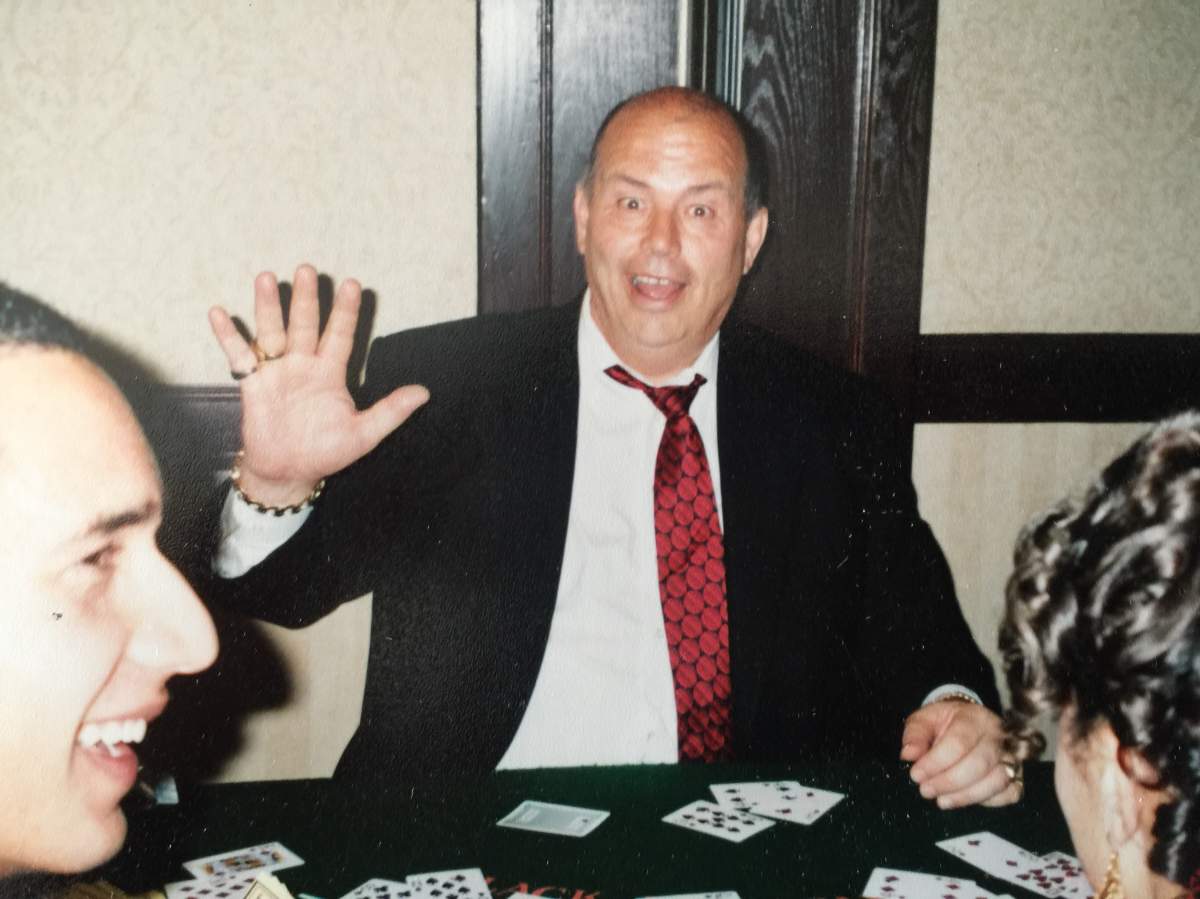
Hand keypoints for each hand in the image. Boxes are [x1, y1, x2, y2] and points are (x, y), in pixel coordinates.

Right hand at [209, 264, 429, 504]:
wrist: (288, 472)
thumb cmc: (326, 452)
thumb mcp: (364, 434)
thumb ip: (391, 411)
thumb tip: (424, 393)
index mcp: (330, 373)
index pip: (340, 335)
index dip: (346, 311)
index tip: (352, 284)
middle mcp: (303, 365)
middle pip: (304, 324)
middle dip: (306, 298)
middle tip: (307, 269)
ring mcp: (277, 371)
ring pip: (272, 331)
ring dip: (267, 306)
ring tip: (265, 277)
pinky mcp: (253, 383)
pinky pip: (238, 356)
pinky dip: (228, 336)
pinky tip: (218, 313)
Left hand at [900, 700, 1020, 808]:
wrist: (967, 723)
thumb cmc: (944, 723)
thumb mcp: (924, 720)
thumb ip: (915, 735)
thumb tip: (909, 754)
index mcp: (974, 717)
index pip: (959, 742)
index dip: (936, 762)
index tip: (916, 775)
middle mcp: (998, 736)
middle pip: (979, 764)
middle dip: (949, 782)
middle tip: (925, 790)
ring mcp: (1011, 756)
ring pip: (997, 781)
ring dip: (966, 795)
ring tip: (941, 800)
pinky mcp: (1017, 775)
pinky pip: (1011, 793)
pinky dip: (988, 801)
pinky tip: (963, 799)